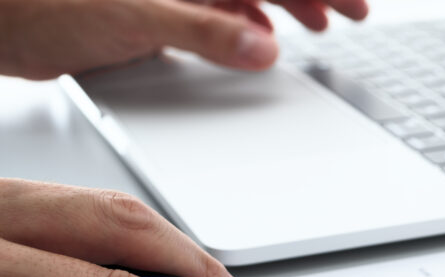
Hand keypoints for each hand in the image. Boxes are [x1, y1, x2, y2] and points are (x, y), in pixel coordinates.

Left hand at [0, 0, 368, 79]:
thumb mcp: (132, 17)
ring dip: (282, 7)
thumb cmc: (36, 3)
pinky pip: (215, 8)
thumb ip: (204, 31)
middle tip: (351, 15)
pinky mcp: (152, 4)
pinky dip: (243, 24)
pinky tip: (257, 41)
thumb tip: (262, 49)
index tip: (353, 6)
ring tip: (318, 26)